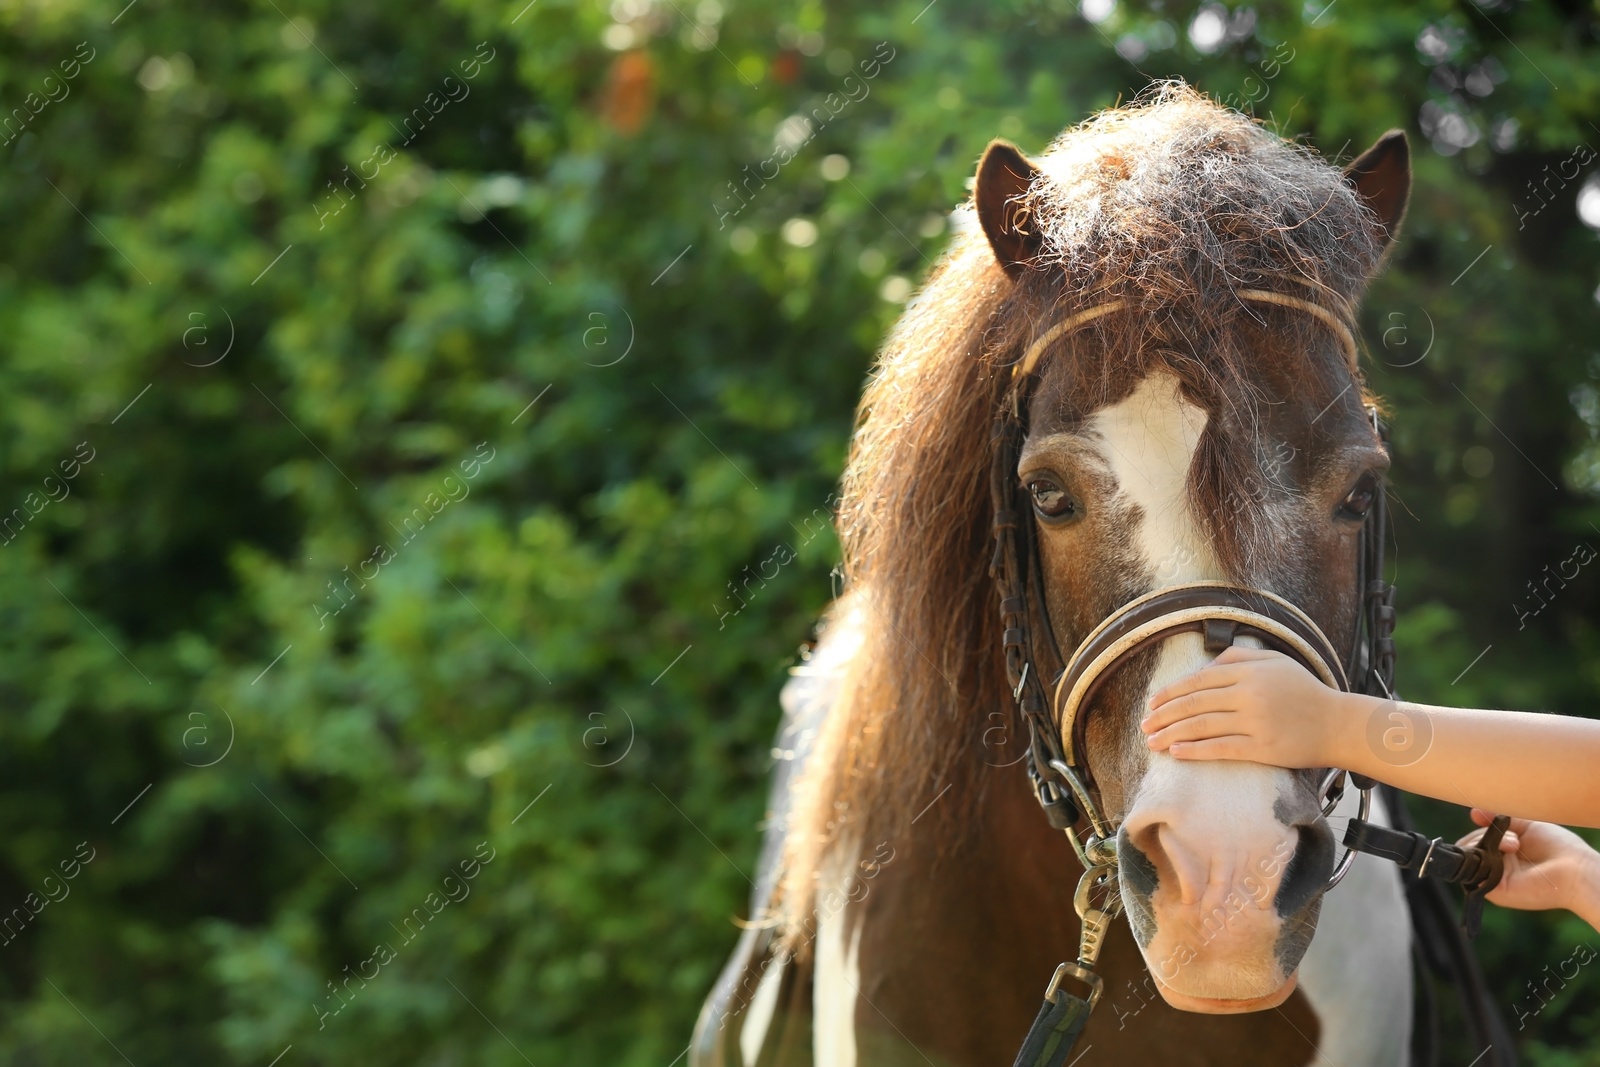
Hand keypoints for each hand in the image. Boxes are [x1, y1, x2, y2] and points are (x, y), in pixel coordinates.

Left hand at [1141, 646, 1347, 768]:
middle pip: (1194, 704)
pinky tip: (1176, 752)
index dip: (1171, 692)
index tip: (1152, 703)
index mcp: (1249, 672)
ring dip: (1172, 734)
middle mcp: (1248, 695)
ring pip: (1202, 726)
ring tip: (1152, 741)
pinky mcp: (1262, 748)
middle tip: (1144, 725)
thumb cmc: (1304, 691)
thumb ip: (1238, 658)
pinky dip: (1195, 751)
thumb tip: (1204, 667)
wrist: (1338, 723)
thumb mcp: (1275, 661)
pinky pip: (1221, 748)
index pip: (1198, 681)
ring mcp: (1255, 722)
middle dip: (1164, 715)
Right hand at [1458, 809, 1599, 925]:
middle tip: (1513, 840)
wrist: (1576, 870)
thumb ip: (1498, 818)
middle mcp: (1496, 867)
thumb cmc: (1559, 847)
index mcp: (1503, 853)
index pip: (1475, 840)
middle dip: (1482, 836)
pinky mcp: (1494, 890)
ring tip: (1514, 845)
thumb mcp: (1526, 824)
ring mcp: (1494, 879)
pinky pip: (1474, 872)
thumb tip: (1472, 813)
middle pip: (1468, 847)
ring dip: (1485, 843)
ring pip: (1468, 857)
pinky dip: (1485, 857)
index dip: (1479, 830)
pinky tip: (1507, 851)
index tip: (1488, 822)